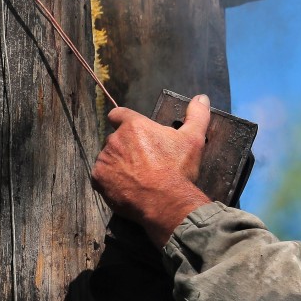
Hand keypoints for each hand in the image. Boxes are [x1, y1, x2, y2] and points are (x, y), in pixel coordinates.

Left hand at [92, 95, 212, 245]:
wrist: (166, 203)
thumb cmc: (178, 170)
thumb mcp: (193, 140)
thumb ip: (196, 115)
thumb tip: (202, 98)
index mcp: (134, 126)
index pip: (118, 114)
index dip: (125, 121)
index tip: (135, 133)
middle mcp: (114, 139)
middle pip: (116, 139)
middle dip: (127, 147)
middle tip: (145, 162)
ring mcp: (105, 160)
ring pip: (108, 158)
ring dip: (119, 164)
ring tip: (138, 177)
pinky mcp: (99, 179)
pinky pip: (102, 177)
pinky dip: (112, 181)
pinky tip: (128, 187)